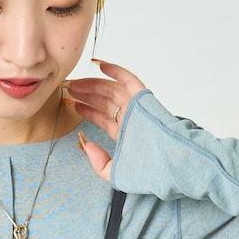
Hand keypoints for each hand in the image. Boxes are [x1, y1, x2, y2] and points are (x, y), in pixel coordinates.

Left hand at [61, 58, 147, 182]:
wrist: (170, 164)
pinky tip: (97, 64)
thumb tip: (85, 144)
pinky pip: (127, 79)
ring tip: (74, 82)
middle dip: (86, 95)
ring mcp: (137, 107)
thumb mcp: (116, 174)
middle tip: (68, 89)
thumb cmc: (149, 172)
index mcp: (125, 135)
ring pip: (110, 91)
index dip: (87, 111)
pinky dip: (114, 70)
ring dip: (92, 84)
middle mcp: (130, 119)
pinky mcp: (143, 98)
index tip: (72, 104)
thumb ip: (98, 163)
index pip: (102, 119)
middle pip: (104, 102)